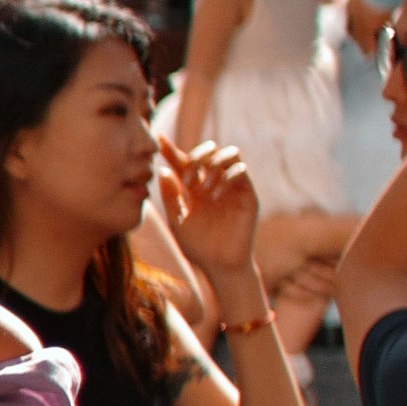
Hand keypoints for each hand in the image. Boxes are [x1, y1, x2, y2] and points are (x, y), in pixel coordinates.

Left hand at [150, 141, 262, 306]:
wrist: (220, 265)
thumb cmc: (198, 246)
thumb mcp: (178, 221)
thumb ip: (171, 197)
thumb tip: (163, 170)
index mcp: (194, 187)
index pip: (183, 161)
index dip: (171, 149)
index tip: (158, 140)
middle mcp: (214, 182)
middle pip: (210, 149)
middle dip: (197, 156)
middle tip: (187, 179)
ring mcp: (233, 186)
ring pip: (229, 153)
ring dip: (214, 165)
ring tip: (204, 189)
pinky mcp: (248, 194)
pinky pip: (241, 171)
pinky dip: (227, 177)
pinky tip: (216, 196)